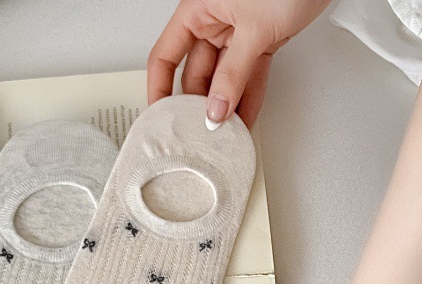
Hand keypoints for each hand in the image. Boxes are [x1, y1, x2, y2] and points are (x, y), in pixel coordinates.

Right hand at [148, 0, 331, 127]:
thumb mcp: (253, 29)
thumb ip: (234, 73)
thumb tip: (217, 106)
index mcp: (198, 11)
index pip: (166, 56)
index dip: (160, 87)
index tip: (162, 115)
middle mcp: (214, 22)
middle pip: (196, 73)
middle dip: (199, 104)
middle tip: (201, 133)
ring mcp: (238, 34)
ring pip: (224, 79)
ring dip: (226, 107)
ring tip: (225, 133)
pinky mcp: (262, 42)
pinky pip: (249, 76)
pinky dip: (248, 98)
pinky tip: (245, 119)